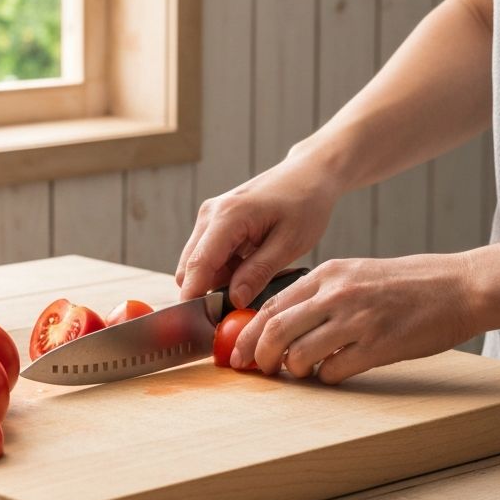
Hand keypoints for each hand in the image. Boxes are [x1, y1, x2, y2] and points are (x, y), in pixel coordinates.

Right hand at [176, 154, 340, 302]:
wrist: (308, 174)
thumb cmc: (305, 204)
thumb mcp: (289, 243)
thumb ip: (258, 272)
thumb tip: (234, 300)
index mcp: (227, 216)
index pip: (198, 264)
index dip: (194, 297)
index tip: (200, 325)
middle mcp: (210, 215)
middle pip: (190, 267)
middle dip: (207, 292)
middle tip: (239, 309)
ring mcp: (209, 217)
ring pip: (197, 263)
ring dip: (217, 280)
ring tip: (253, 282)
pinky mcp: (214, 222)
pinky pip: (208, 255)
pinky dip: (223, 269)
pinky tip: (249, 267)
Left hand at [231, 253, 478, 382]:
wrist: (458, 286)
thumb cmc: (404, 284)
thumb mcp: (353, 274)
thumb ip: (317, 294)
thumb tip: (278, 321)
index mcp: (326, 275)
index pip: (270, 306)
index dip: (248, 334)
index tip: (237, 352)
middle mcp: (336, 294)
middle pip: (275, 330)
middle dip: (258, 356)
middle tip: (258, 370)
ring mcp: (357, 320)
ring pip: (299, 354)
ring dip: (292, 370)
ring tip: (300, 371)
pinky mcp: (379, 345)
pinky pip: (334, 371)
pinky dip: (326, 378)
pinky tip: (332, 374)